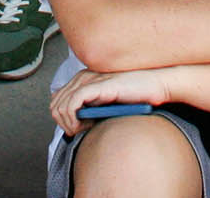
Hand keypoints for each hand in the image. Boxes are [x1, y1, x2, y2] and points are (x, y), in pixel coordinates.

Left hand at [49, 67, 175, 135]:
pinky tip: (83, 126)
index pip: (56, 100)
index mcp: (82, 79)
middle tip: (78, 132)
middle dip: (63, 123)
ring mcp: (88, 80)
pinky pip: (72, 103)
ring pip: (60, 105)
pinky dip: (73, 119)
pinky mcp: (97, 85)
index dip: (62, 119)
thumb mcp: (105, 103)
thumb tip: (73, 122)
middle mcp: (82, 77)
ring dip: (68, 123)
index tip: (76, 130)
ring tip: (82, 130)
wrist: (153, 86)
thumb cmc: (134, 96)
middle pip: (55, 104)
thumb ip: (89, 107)